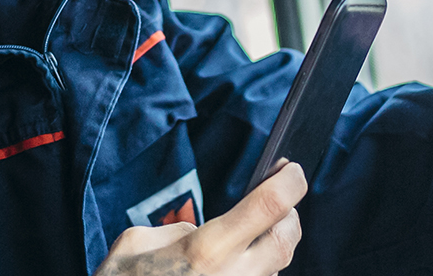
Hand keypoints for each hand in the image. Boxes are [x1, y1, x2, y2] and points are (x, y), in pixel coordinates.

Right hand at [94, 161, 306, 275]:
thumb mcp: (140, 241)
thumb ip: (181, 232)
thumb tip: (204, 234)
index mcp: (207, 249)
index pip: (269, 205)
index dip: (289, 181)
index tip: (292, 167)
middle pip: (287, 239)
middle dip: (291, 215)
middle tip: (282, 198)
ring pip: (277, 269)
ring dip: (274, 246)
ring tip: (257, 231)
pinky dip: (257, 270)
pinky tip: (239, 262)